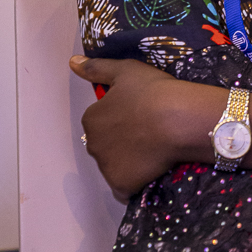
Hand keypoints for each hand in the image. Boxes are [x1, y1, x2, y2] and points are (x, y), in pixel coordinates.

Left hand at [70, 55, 225, 199]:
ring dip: (129, 162)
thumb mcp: (125, 71)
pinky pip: (125, 188)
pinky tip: (151, 170)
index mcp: (91, 119)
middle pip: (106, 146)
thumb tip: (72, 63)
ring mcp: (106, 167)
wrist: (179, 119)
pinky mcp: (122, 185)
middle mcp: (92, 145)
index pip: (102, 122)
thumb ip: (96, 68)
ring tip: (154, 150)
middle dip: (122, 142)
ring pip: (115, 166)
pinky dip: (135, 182)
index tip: (141, 115)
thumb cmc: (153, 92)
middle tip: (149, 134)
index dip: (122, 119)